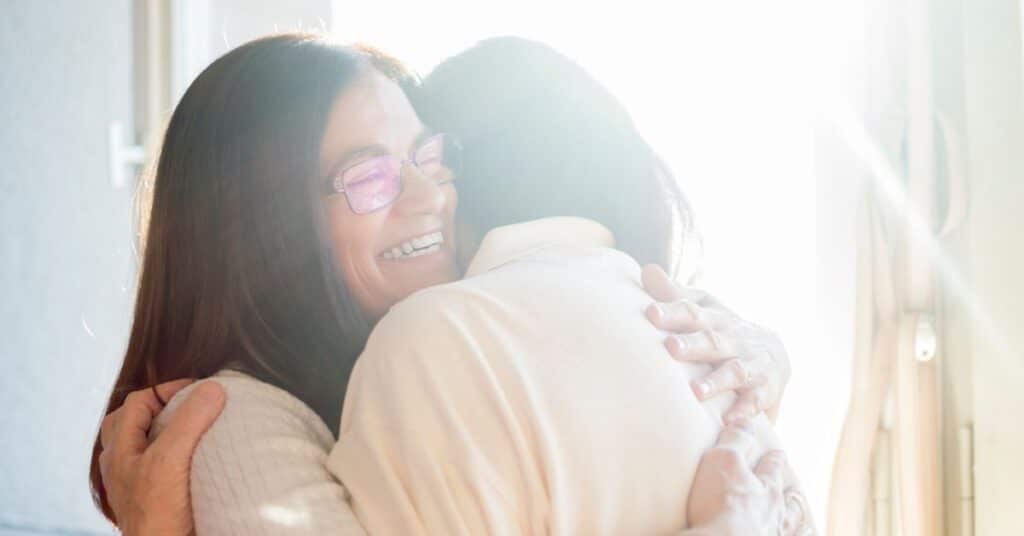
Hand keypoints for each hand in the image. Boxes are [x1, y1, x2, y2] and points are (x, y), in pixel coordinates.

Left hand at [98, 379, 225, 535]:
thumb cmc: (157, 513)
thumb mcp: (170, 460)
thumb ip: (188, 421)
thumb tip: (211, 388)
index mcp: (120, 449)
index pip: (138, 401)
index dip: (169, 389)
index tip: (200, 389)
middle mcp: (122, 464)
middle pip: (134, 420)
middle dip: (162, 407)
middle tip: (192, 405)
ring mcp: (135, 482)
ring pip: (145, 443)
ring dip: (167, 431)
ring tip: (194, 429)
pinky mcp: (152, 498)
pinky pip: (158, 465)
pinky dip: (175, 454)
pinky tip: (192, 460)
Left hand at [642, 264, 790, 423]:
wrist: (773, 355)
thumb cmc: (722, 331)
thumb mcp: (703, 309)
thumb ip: (674, 295)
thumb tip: (647, 270)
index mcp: (715, 318)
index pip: (692, 312)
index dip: (672, 311)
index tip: (650, 313)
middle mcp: (735, 338)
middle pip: (713, 340)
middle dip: (693, 345)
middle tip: (670, 347)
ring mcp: (753, 363)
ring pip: (735, 371)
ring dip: (717, 381)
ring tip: (696, 392)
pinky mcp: (765, 390)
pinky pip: (756, 401)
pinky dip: (745, 411)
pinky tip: (730, 421)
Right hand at [683, 421, 813, 534]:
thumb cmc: (721, 502)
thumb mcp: (723, 460)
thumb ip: (736, 440)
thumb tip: (747, 420)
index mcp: (766, 487)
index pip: (772, 469)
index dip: (774, 460)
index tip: (779, 453)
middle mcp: (775, 514)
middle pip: (787, 502)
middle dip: (790, 495)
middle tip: (796, 492)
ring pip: (790, 527)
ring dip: (796, 523)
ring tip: (804, 525)